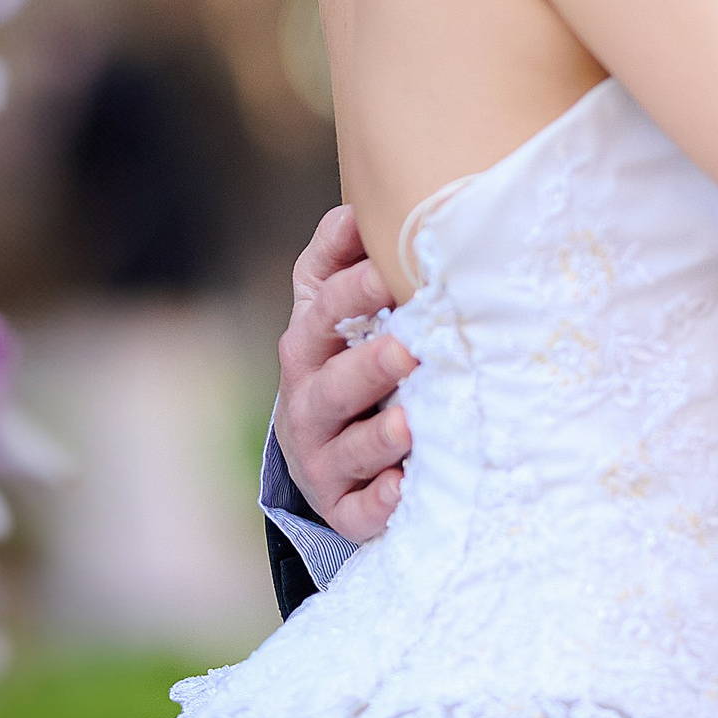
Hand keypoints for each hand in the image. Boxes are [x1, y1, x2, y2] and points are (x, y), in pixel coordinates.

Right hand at [274, 205, 411, 543]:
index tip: (392, 273)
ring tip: (410, 425)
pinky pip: (359, 511)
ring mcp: (323, 459)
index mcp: (308, 345)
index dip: (352, 293)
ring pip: (345, 451)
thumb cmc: (341, 355)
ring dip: (375, 438)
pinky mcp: (344, 507)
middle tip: (409, 350)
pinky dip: (379, 504)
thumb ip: (337, 256)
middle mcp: (308, 403)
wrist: (323, 447)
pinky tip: (405, 491)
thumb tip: (355, 206)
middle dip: (367, 367)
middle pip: (331, 385)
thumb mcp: (328, 305)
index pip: (323, 315)